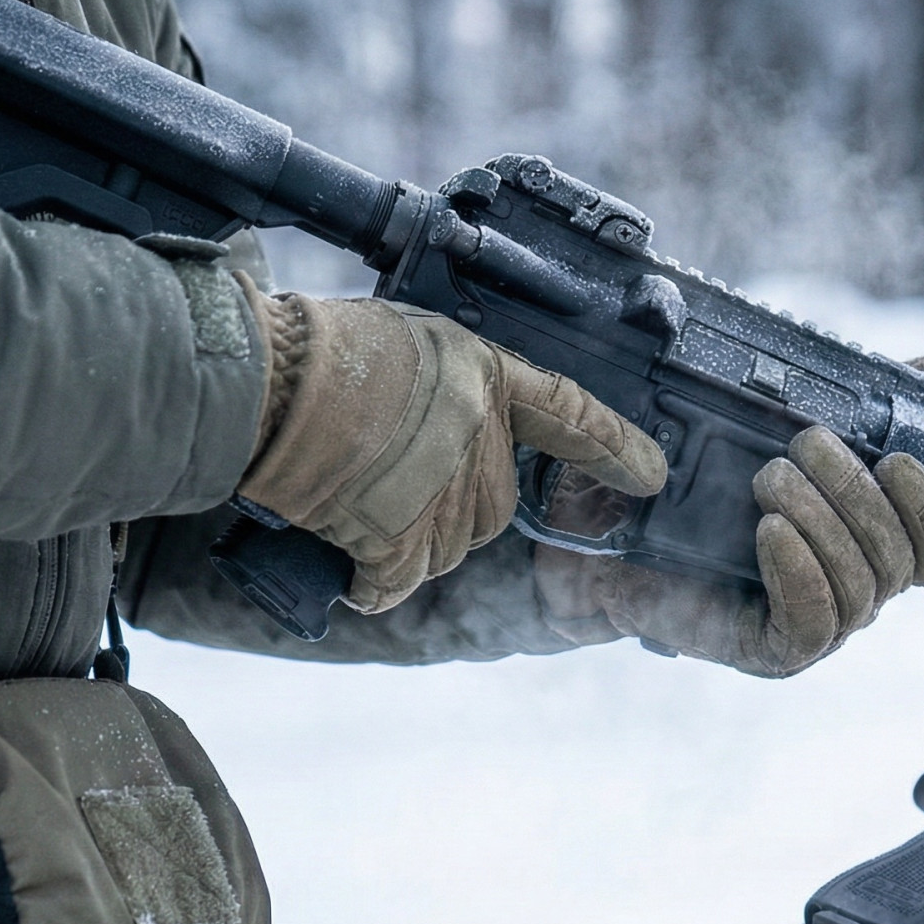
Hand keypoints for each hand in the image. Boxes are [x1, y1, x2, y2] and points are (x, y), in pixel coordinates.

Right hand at [235, 289, 666, 612]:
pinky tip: (339, 555)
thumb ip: (439, 387)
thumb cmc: (315, 352)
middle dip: (441, 505)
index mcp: (486, 375)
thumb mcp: (401, 340)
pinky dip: (367, 580)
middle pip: (489, 506)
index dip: (614, 447)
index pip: (569, 414)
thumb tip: (425, 431)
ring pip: (444, 548)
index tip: (652, 475)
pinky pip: (393, 583)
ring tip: (343, 495)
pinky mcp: (406, 541)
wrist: (270, 383)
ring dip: (399, 541)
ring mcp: (449, 494)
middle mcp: (483, 439)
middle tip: (374, 475)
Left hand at [536, 374, 923, 678]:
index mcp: (868, 547)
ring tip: (770, 477)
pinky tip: (769, 528)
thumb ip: (866, 406)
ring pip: (860, 590)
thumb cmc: (702, 481)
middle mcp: (854, 593)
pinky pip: (811, 622)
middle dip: (857, 494)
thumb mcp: (783, 430)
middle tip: (804, 443)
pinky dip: (798, 570)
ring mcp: (817, 628)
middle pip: (898, 562)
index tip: (893, 457)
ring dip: (822, 522)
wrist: (613, 529)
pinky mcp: (773, 652)